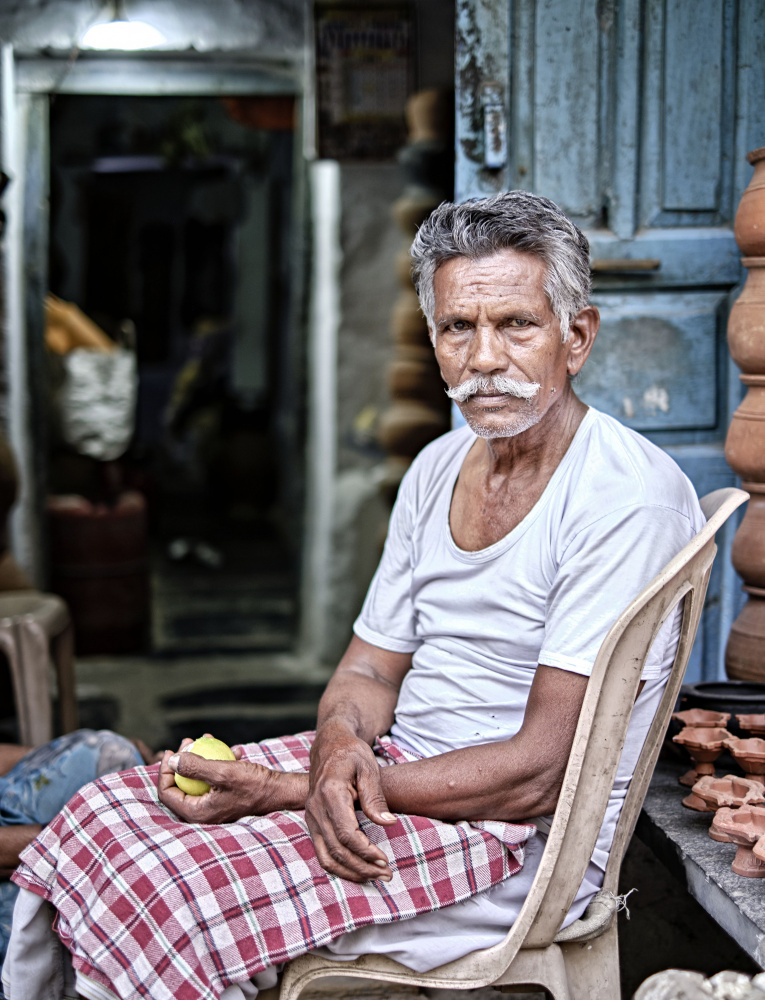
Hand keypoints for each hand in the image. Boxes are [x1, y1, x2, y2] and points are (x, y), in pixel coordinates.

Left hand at [158, 736, 307, 823]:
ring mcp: (213, 805)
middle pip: (180, 785)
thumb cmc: (253, 784)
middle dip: (182, 760)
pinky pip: (213, 779)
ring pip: (197, 779)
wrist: (279, 791)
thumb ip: (195, 767)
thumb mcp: (223, 772)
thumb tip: (172, 761)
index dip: (164, 770)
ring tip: (207, 738)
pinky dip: (218, 763)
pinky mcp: (224, 796)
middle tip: (188, 741)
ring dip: (201, 757)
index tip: (171, 751)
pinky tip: (232, 750)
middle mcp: (202, 812)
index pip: (167, 793)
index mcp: (196, 812)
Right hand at [305, 720, 395, 882]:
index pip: (347, 834)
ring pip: (326, 857)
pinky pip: (322, 852)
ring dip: (351, 872)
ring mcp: (311, 817)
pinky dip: (339, 866)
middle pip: (337, 850)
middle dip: (362, 867)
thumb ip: (375, 797)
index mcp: (330, 792)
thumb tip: (389, 823)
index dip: (366, 852)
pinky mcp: (312, 823)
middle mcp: (316, 808)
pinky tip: (358, 870)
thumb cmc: (351, 753)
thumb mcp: (368, 767)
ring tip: (375, 876)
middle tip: (386, 874)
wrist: (329, 745)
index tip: (385, 860)